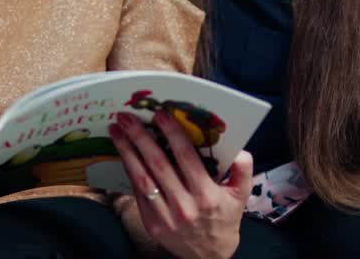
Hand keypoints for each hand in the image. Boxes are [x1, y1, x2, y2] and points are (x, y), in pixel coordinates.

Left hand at [109, 111, 251, 258]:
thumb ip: (243, 171)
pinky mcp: (152, 223)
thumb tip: (240, 149)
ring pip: (142, 178)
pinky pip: (138, 193)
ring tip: (116, 131)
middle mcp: (185, 205)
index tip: (160, 114)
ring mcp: (165, 216)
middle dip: (140, 138)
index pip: (187, 158)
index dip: (172, 134)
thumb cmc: (224, 222)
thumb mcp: (240, 198)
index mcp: (207, 195)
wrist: (209, 258)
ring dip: (127, 152)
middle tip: (126, 117)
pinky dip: (129, 172)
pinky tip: (123, 154)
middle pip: (158, 165)